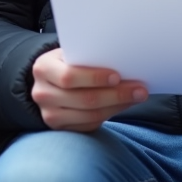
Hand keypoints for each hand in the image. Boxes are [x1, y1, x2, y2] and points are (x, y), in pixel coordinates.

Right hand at [30, 48, 147, 131]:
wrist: (48, 81)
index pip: (69, 77)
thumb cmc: (65, 62)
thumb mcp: (69, 53)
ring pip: (90, 115)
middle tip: (139, 90)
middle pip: (84, 99)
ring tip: (136, 97)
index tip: (118, 76)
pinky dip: (109, 115)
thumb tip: (123, 62)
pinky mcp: (60, 129)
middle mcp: (42, 94)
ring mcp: (50, 115)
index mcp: (43, 68)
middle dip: (116, 95)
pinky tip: (122, 105)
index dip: (95, 78)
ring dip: (117, 106)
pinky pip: (90, 125)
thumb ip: (87, 57)